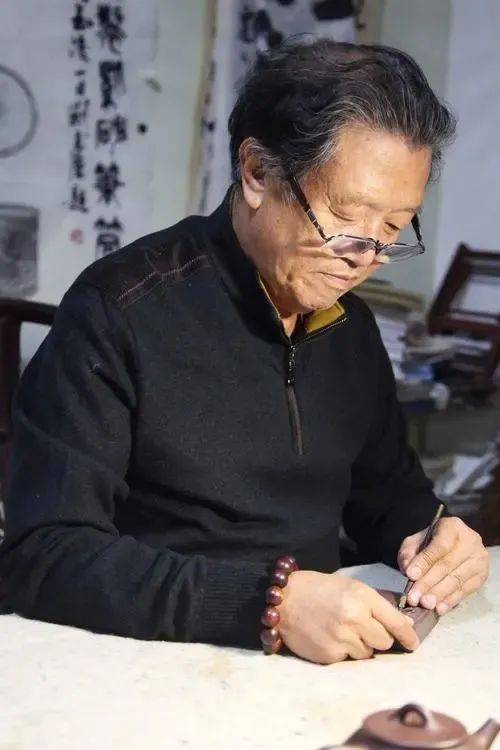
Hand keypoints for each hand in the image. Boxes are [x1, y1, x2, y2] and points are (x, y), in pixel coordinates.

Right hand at [278, 571, 418, 664]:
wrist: (284, 600)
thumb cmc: (319, 589)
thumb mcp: (350, 586)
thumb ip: (375, 604)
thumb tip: (404, 624)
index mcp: (361, 596)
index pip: (395, 621)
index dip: (408, 635)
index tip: (413, 643)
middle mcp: (354, 618)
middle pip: (385, 641)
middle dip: (379, 638)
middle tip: (364, 629)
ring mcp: (342, 638)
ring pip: (367, 653)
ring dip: (360, 645)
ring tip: (342, 631)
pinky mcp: (330, 655)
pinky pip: (348, 659)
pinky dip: (343, 651)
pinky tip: (330, 637)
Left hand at [397, 516, 489, 615]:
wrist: (455, 544)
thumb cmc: (432, 542)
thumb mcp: (416, 541)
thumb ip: (409, 553)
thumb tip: (408, 569)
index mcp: (452, 527)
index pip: (439, 545)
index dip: (425, 561)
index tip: (410, 575)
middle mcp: (470, 541)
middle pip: (447, 565)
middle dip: (428, 583)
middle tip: (414, 597)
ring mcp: (479, 558)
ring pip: (457, 579)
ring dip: (439, 594)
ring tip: (425, 604)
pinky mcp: (482, 575)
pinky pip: (466, 590)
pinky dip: (451, 600)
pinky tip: (439, 608)